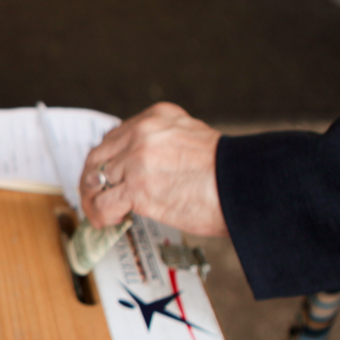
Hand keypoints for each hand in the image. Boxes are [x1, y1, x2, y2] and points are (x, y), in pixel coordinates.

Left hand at [78, 102, 227, 235]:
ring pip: (96, 179)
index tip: (106, 174)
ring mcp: (137, 159)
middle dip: (93, 179)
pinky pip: (103, 202)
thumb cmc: (229, 171)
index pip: (116, 136)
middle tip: (95, 196)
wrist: (246, 184)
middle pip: (99, 156)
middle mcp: (143, 133)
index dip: (107, 160)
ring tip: (100, 214)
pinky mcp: (136, 187)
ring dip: (94, 200)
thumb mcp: (193, 139)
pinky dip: (100, 215)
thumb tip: (146, 169)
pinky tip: (109, 222)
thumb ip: (166, 145)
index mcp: (157, 117)